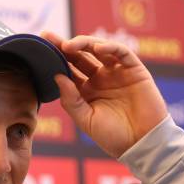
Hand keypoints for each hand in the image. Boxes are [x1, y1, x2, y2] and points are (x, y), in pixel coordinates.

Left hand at [41, 32, 167, 157]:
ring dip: (84, 43)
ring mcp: (116, 73)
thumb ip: (71, 100)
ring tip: (69, 45)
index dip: (56, 58)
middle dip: (65, 46)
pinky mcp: (134, 70)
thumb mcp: (86, 120)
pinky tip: (98, 48)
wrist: (142, 144)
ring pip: (98, 50)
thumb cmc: (113, 136)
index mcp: (86, 91)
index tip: (41, 46)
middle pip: (80, 56)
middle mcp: (100, 79)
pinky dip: (111, 47)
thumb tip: (57, 75)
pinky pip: (122, 53)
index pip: (68, 70)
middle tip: (50, 38)